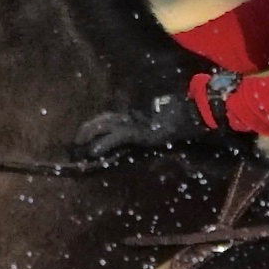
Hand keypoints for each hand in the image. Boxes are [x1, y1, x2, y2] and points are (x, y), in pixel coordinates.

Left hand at [68, 87, 214, 161]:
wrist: (194, 114)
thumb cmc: (181, 119)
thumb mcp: (160, 127)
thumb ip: (148, 129)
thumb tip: (141, 134)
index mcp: (136, 116)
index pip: (111, 118)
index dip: (95, 124)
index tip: (83, 134)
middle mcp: (133, 117)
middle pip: (104, 120)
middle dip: (87, 129)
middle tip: (74, 140)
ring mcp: (136, 123)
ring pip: (106, 126)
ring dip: (89, 136)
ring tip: (78, 144)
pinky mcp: (139, 132)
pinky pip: (117, 138)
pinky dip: (104, 145)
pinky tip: (93, 153)